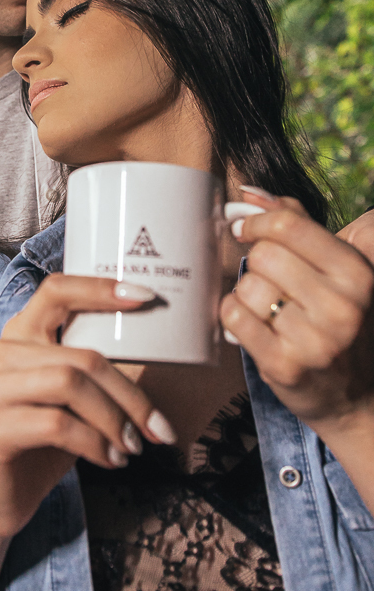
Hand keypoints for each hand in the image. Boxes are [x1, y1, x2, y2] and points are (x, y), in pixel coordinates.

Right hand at [0, 274, 176, 541]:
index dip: (100, 289)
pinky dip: (95, 443)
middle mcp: (1, 352)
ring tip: (133, 447)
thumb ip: (99, 369)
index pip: (57, 291)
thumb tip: (163, 344)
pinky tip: (111, 460)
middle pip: (81, 356)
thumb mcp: (77, 398)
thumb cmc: (46, 440)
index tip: (146, 298)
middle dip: (130, 395)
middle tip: (159, 428)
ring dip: (114, 420)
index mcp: (22, 333)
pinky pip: (57, 424)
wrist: (2, 496)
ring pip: (70, 385)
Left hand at [220, 190, 373, 430]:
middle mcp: (341, 306)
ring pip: (246, 287)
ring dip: (249, 296)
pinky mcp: (283, 366)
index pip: (289, 226)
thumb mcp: (336, 272)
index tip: (248, 230)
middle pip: (263, 255)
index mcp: (357, 274)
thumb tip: (250, 193)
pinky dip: (235, 318)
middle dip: (258, 265)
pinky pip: (233, 317)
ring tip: (272, 313)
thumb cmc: (337, 322)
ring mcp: (314, 340)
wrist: (354, 398)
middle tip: (273, 284)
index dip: (258, 223)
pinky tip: (255, 327)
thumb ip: (299, 224)